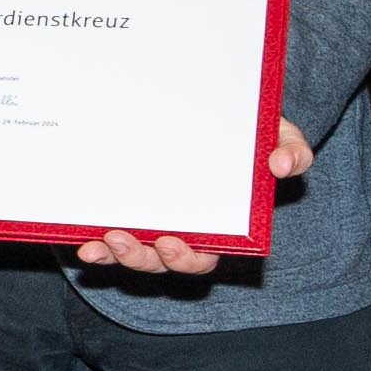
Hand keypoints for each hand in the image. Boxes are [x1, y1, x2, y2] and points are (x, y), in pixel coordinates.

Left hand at [79, 119, 312, 279]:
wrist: (223, 110)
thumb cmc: (251, 132)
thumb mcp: (277, 134)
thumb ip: (290, 148)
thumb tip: (283, 164)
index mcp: (220, 225)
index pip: (204, 255)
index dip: (187, 258)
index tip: (172, 243)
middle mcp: (184, 231)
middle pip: (162, 261)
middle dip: (141, 258)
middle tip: (123, 240)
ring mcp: (154, 222)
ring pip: (133, 252)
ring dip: (114, 253)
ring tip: (99, 240)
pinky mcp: (127, 209)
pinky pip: (109, 234)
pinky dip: (96, 241)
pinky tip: (81, 238)